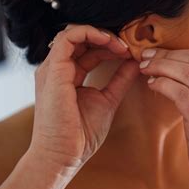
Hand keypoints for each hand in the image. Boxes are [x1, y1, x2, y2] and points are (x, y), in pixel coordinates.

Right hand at [28, 24, 139, 182]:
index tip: (130, 53)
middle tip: (128, 46)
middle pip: (80, 38)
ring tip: (121, 45)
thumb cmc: (80, 136)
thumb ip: (119, 80)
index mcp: (66, 76)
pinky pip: (68, 38)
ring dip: (100, 33)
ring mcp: (52, 68)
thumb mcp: (107, 100)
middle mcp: (56, 69)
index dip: (109, 46)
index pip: (86, 49)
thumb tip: (135, 63)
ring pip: (73, 32)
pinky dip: (90, 32)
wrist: (63, 156)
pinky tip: (109, 42)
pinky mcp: (54, 70)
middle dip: (106, 37)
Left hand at [139, 47, 188, 188]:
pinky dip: (163, 85)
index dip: (177, 52)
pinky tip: (152, 85)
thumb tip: (184, 68)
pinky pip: (180, 94)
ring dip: (161, 67)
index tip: (158, 54)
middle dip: (166, 55)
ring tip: (145, 68)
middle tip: (146, 56)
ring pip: (186, 73)